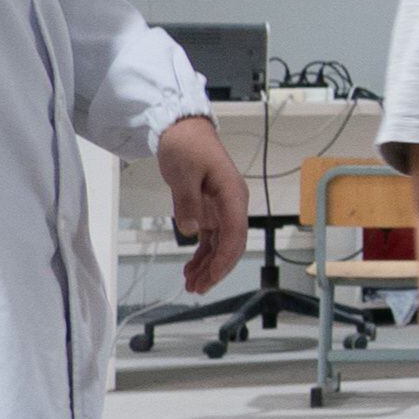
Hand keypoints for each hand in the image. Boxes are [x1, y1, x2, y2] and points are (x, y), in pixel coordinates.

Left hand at [152, 113, 245, 295]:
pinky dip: (202, 254)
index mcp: (233, 195)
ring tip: (191, 284)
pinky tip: (191, 268)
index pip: (235, 234)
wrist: (182, 130)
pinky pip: (210, 238)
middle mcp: (232, 205)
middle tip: (197, 288)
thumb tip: (192, 230)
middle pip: (231, 244)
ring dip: (208, 266)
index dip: (225, 259)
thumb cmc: (187, 146)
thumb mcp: (183, 173)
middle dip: (217, 269)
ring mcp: (222, 209)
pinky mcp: (210, 210)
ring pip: (221, 245)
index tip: (211, 276)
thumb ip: (188, 203)